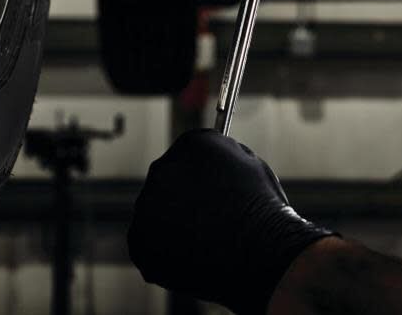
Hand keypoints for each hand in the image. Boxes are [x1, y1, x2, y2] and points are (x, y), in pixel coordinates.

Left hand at [127, 130, 334, 313]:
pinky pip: (149, 245)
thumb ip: (222, 159)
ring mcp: (147, 206)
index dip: (201, 174)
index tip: (209, 189)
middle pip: (168, 181)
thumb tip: (211, 166)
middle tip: (207, 218)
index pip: (188, 154)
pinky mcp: (140, 241)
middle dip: (184, 198)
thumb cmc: (262, 211)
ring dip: (174, 225)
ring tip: (206, 241)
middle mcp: (162, 168)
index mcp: (191, 144)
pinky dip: (166, 253)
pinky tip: (194, 256)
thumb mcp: (251, 166)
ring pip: (156, 214)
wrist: (259, 252)